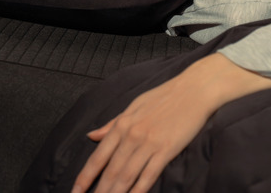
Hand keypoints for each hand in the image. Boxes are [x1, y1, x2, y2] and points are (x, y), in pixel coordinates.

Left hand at [72, 53, 270, 192]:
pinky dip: (139, 189)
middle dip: (99, 191)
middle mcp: (132, 135)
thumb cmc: (166, 95)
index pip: (98, 157)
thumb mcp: (134, 105)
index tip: (75, 191)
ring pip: (127, 176)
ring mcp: (149, 143)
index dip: (85, 178)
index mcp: (122, 124)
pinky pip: (149, 174)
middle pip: (110, 171)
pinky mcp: (167, 149)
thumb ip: (113, 124)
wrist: (195, 89)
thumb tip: (92, 136)